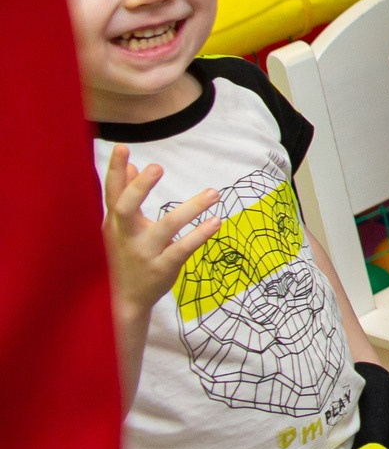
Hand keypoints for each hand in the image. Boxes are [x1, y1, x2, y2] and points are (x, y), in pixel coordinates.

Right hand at [101, 144, 222, 322]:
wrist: (120, 301)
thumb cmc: (121, 256)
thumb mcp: (118, 227)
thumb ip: (124, 196)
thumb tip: (129, 165)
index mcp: (114, 223)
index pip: (112, 193)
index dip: (114, 170)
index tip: (122, 146)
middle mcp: (125, 236)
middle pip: (126, 208)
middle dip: (139, 188)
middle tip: (157, 166)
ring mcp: (143, 253)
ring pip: (165, 227)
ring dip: (190, 209)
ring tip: (213, 192)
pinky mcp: (162, 268)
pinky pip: (182, 249)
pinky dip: (199, 235)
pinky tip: (216, 221)